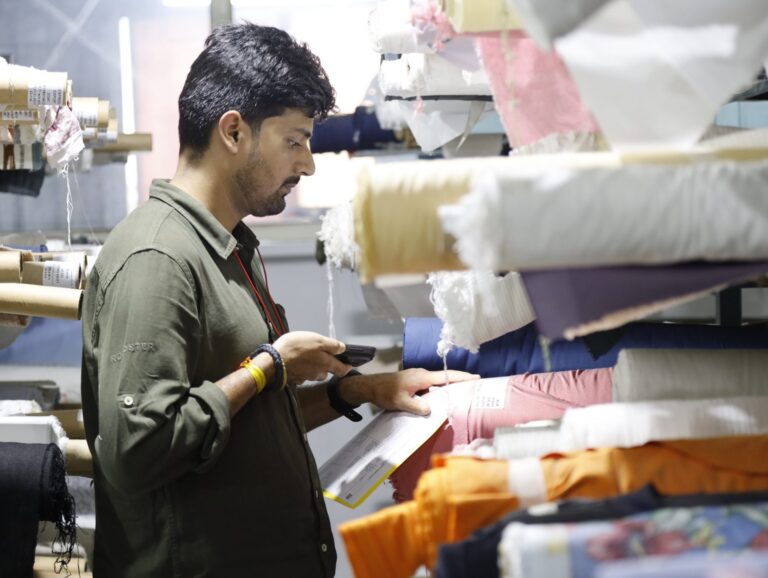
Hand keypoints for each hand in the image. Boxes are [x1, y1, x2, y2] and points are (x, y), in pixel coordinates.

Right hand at [273, 331, 350, 384]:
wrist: (273, 361)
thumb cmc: (296, 348)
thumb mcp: (317, 340)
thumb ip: (332, 345)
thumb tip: (343, 349)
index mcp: (326, 364)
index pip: (342, 370)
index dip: (346, 367)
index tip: (349, 364)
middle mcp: (318, 374)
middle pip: (327, 371)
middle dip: (327, 365)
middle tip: (322, 355)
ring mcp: (305, 377)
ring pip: (314, 373)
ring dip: (314, 367)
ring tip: (307, 356)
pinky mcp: (294, 378)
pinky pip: (302, 374)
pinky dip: (301, 369)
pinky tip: (296, 362)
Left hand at [341, 368, 478, 415]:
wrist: (370, 386)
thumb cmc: (385, 392)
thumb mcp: (400, 402)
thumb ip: (416, 406)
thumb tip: (430, 410)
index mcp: (422, 377)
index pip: (447, 376)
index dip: (463, 377)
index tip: (477, 378)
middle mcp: (423, 375)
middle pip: (445, 379)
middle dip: (460, 383)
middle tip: (474, 389)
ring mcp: (418, 378)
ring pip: (437, 385)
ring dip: (448, 390)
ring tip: (462, 398)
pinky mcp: (414, 383)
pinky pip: (430, 388)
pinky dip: (438, 393)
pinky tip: (441, 402)